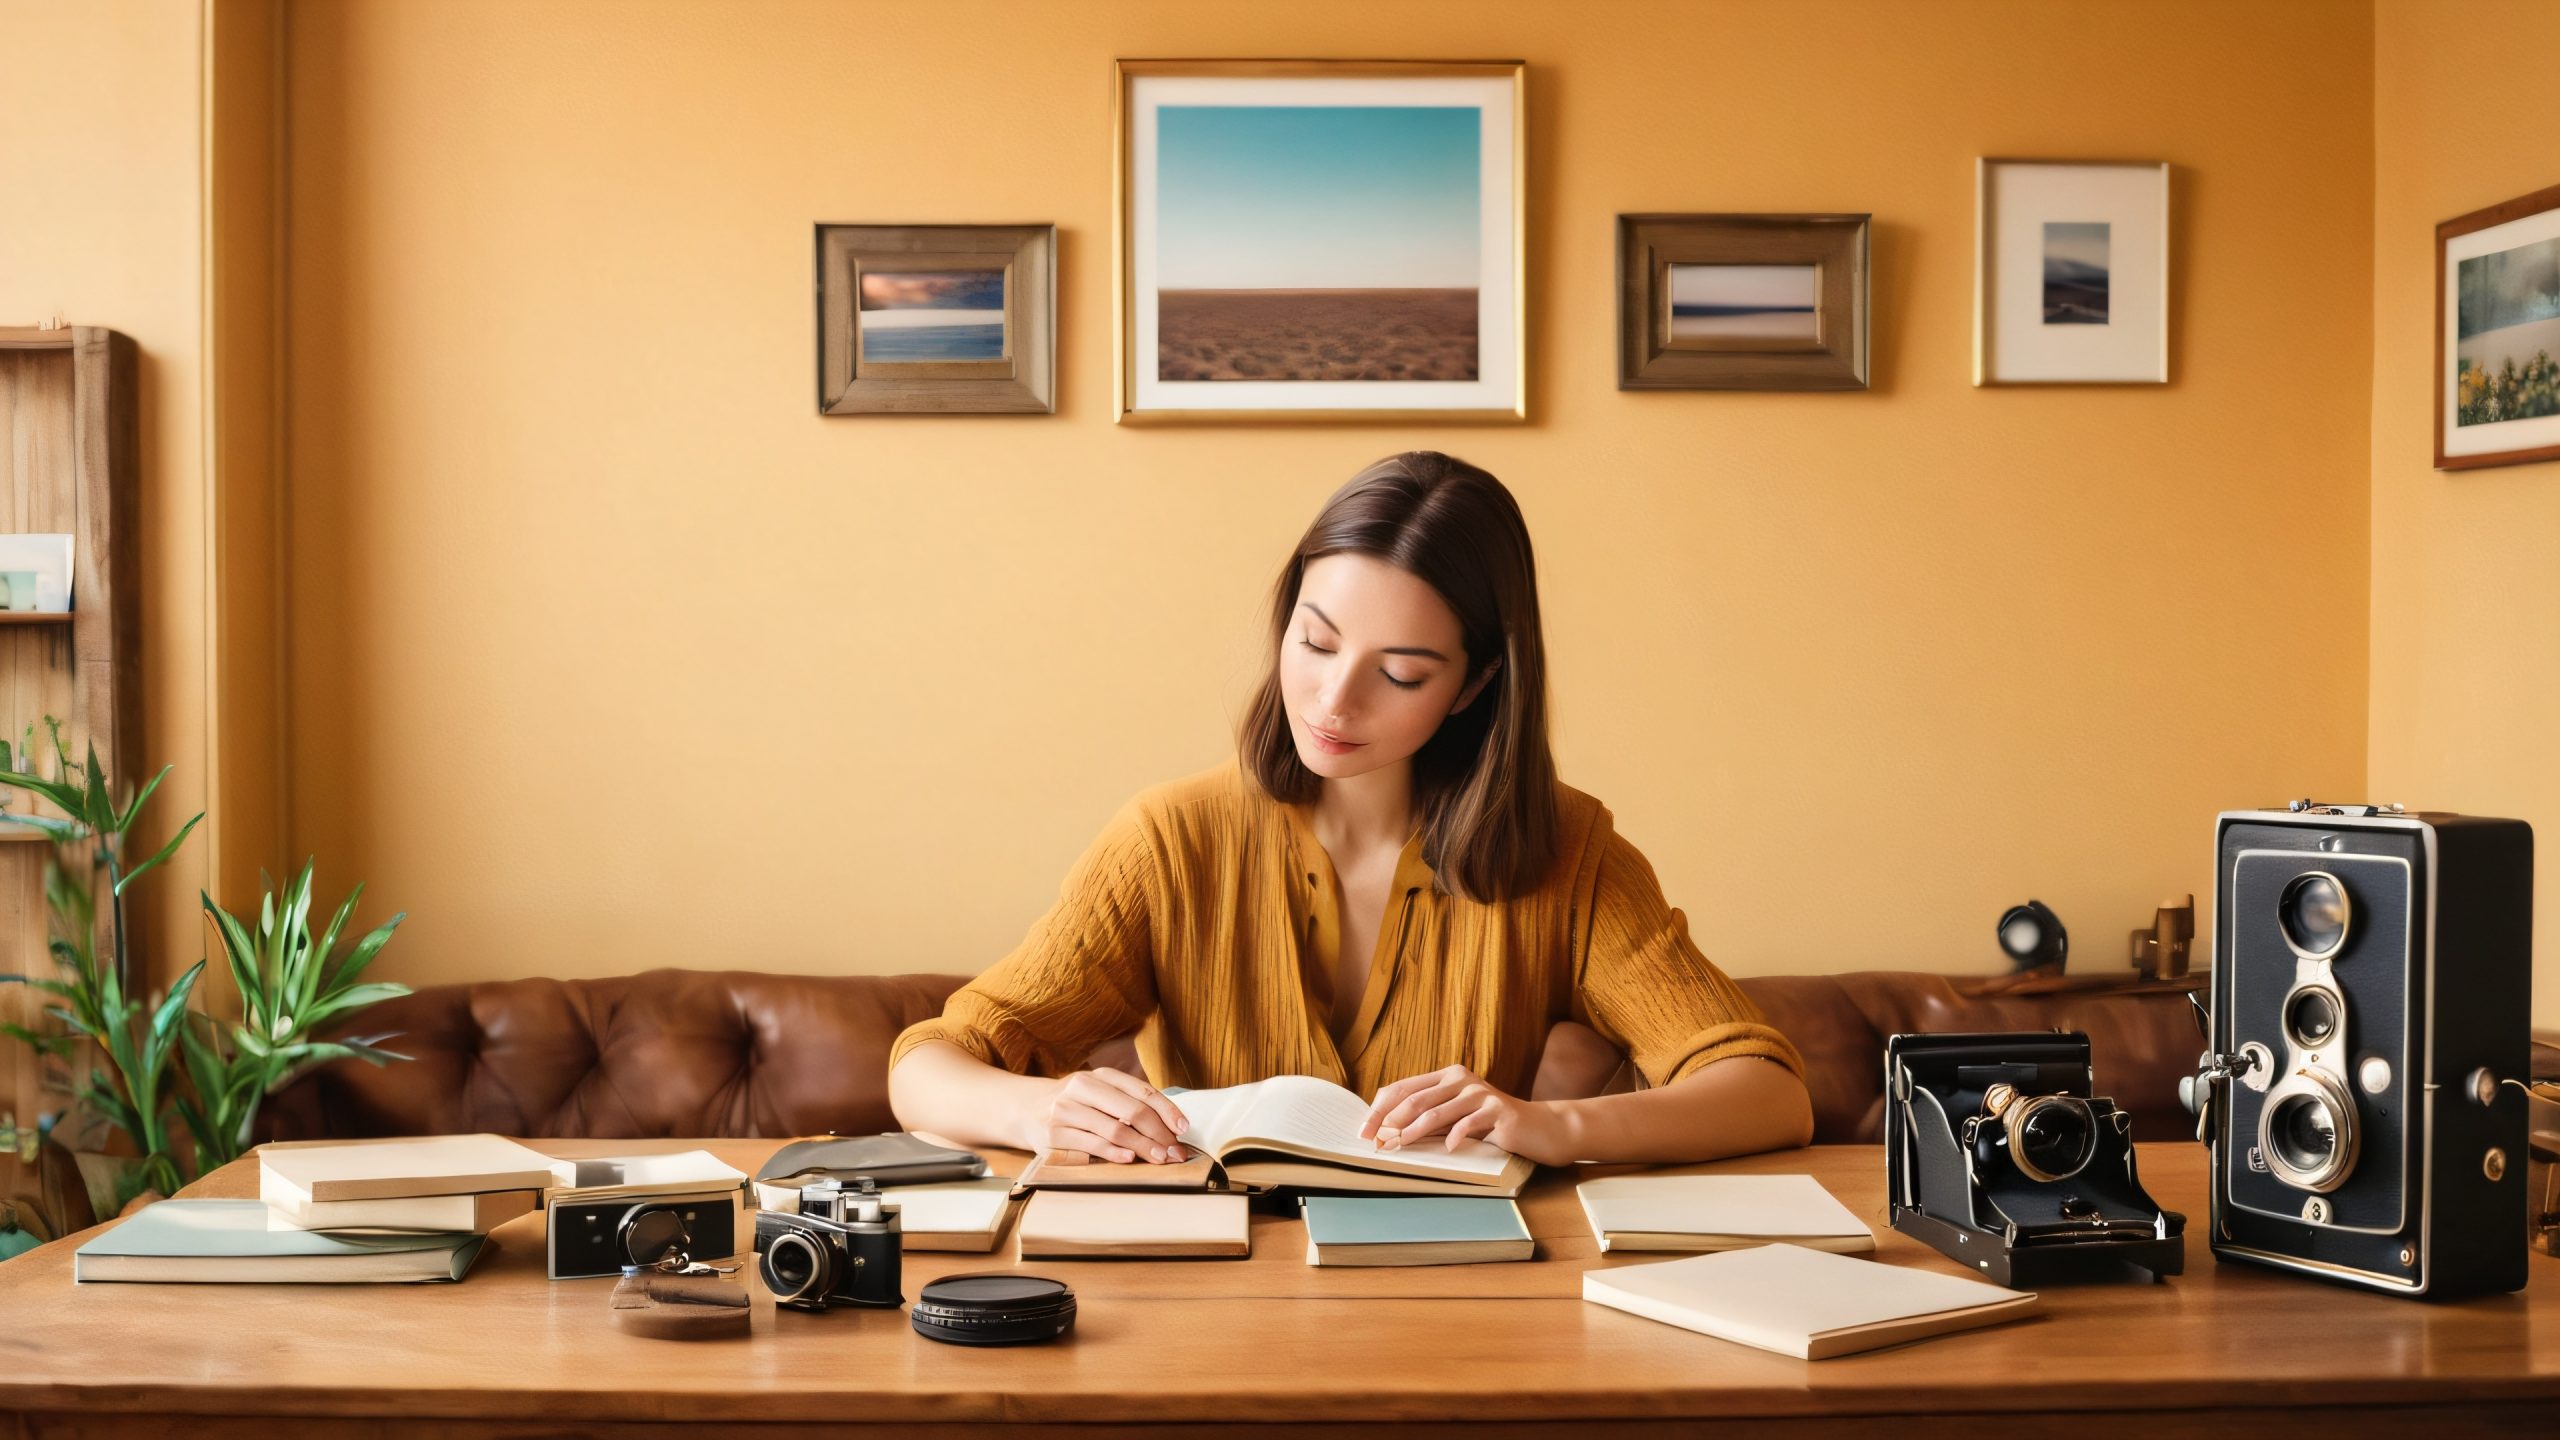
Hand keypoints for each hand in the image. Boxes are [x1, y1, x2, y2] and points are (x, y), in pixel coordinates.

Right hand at [1028, 1067, 1190, 1163]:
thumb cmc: (1073, 1106)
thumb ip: (1127, 1103)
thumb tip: (1170, 1127)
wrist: (1024, 1110)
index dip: (1167, 1111)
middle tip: (1175, 1152)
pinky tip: (1129, 1159)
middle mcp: (1082, 1087)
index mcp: (1100, 1076)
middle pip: (1132, 1111)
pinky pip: (1092, 1145)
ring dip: (1142, 1147)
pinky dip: (1114, 1153)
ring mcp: (1066, 1110)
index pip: (1142, 1092)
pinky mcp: (1054, 1134)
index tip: (1184, 1129)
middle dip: (1159, 1134)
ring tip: (1160, 1158)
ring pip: (1115, 1130)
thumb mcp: (1098, 1094)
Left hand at [1359, 1064, 1571, 1165]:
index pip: (1403, 1088)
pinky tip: (1448, 1149)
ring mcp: (1480, 1093)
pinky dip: (1454, 1137)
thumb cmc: (1490, 1126)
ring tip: (1399, 1147)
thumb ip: (1428, 1117)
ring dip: (1413, 1132)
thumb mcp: (1455, 1117)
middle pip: (1415, 1099)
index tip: (1363, 1131)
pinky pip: (1468, 1124)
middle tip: (1375, 1142)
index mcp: (1447, 1076)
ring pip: (1437, 1112)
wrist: (1537, 1128)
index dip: (1379, 1109)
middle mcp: (1461, 1079)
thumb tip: (1385, 1131)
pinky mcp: (1498, 1110)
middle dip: (1389, 1122)